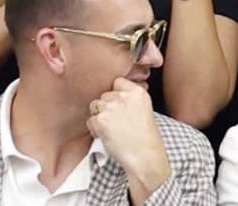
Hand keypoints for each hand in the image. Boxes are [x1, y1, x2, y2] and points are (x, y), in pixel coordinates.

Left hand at [87, 78, 170, 201]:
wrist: (145, 156)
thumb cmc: (146, 138)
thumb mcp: (144, 109)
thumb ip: (130, 99)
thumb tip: (113, 98)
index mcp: (137, 92)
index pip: (118, 82)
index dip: (115, 94)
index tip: (119, 105)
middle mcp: (123, 96)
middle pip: (104, 95)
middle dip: (106, 107)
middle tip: (116, 122)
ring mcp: (111, 107)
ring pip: (95, 106)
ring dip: (99, 117)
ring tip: (112, 130)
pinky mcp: (100, 119)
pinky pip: (90, 121)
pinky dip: (95, 129)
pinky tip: (107, 136)